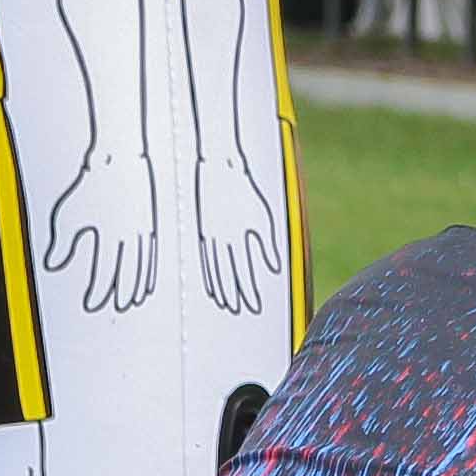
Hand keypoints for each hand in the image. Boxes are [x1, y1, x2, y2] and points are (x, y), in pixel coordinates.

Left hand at [37, 145, 155, 315]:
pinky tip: (146, 279)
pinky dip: (148, 269)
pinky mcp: (148, 221)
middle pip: (127, 272)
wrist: (118, 157)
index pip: (105, 272)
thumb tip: (53, 264)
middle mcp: (130, 235)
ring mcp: (142, 229)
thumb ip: (62, 243)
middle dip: (121, 292)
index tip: (92, 303)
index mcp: (111, 235)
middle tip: (117, 306)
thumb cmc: (91, 183)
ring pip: (142, 264)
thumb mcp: (69, 214)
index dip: (98, 291)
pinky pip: (150, 253)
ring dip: (138, 284)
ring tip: (133, 299)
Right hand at [196, 159, 284, 314]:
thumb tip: (273, 266)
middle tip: (238, 309)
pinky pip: (206, 256)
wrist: (219, 167)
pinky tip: (212, 282)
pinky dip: (209, 272)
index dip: (249, 290)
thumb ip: (267, 244)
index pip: (244, 270)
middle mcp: (223, 238)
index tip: (253, 306)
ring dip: (220, 287)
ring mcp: (210, 234)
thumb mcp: (262, 215)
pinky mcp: (202, 228)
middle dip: (234, 293)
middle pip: (228, 273)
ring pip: (215, 267)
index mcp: (239, 235)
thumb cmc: (244, 189)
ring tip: (225, 302)